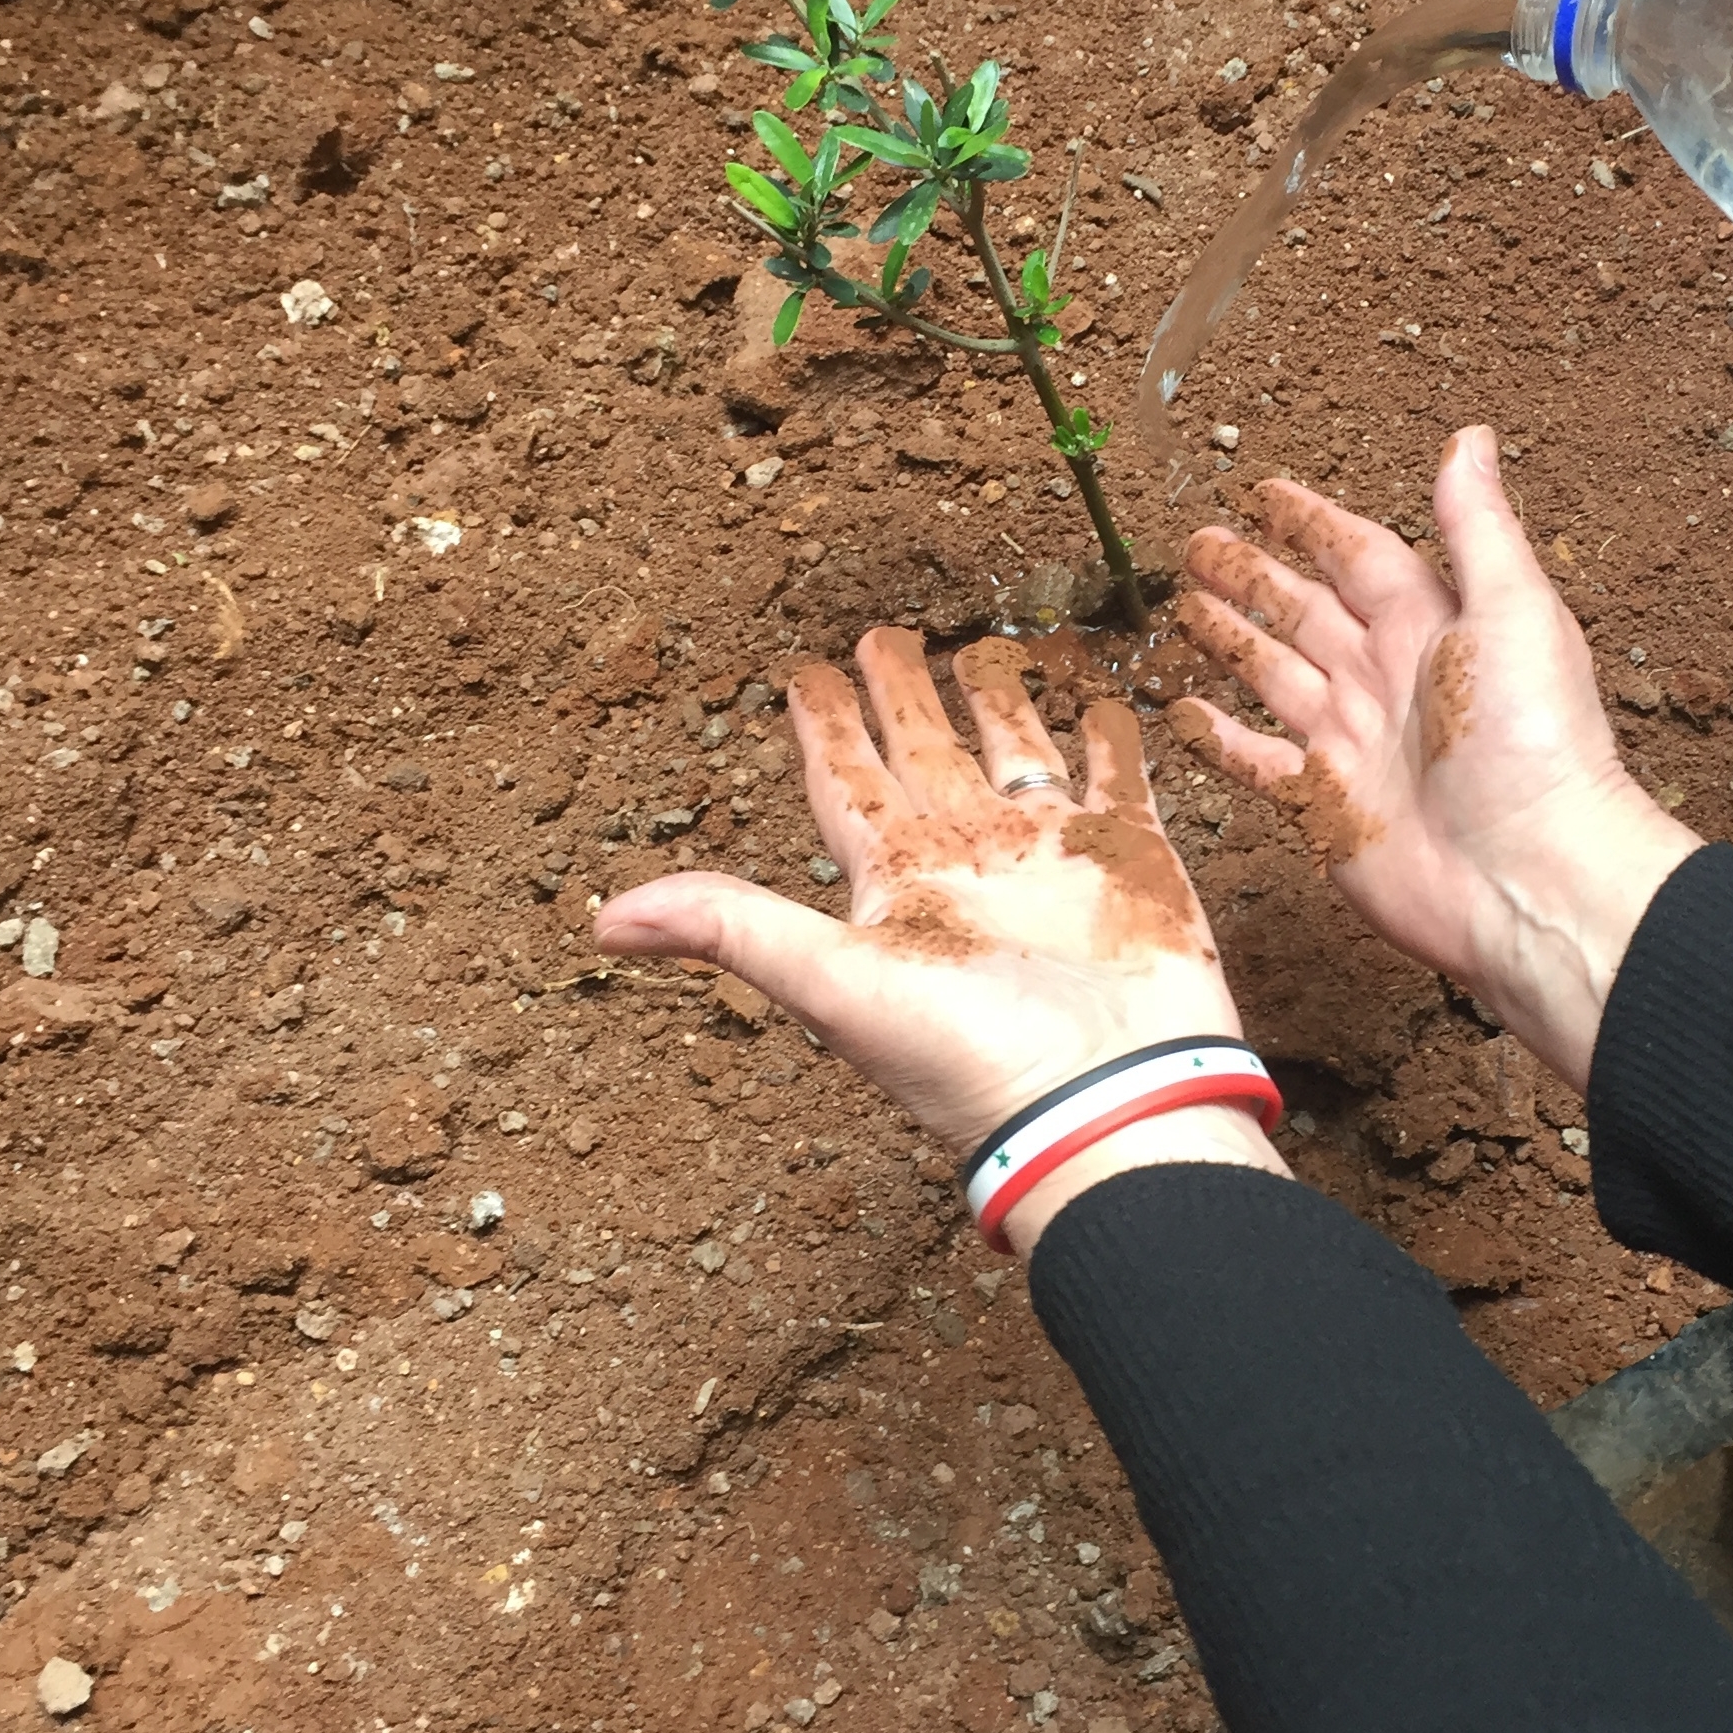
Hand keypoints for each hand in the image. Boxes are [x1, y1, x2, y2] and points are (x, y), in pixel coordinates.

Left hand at [595, 630, 1288, 1254]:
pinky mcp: (1131, 854)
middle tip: (882, 633)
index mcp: (898, 878)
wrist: (1108, 1099)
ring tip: (984, 652)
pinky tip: (1097, 701)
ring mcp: (1051, 853)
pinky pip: (1114, 774)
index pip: (848, 781)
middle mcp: (970, 857)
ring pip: (1016, 749)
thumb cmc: (974, 1055)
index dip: (824, 728)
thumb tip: (602, 922)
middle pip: (927, 751)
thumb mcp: (836, 985)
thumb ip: (733, 930)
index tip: (802, 673)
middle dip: (901, 695)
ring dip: (1000, 701)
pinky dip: (1106, 736)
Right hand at [1173, 426, 1699, 1086]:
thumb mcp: (1513, 611)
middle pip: (1302, 609)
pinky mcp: (1323, 805)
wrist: (1528, 877)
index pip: (1357, 555)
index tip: (1265, 492)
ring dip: (1228, 639)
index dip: (1311, 523)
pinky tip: (1180, 712)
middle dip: (1250, 575)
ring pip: (1272, 674)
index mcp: (1430, 625)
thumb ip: (1477, 527)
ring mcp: (1351, 743)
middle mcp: (1385, 677)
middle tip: (1195, 543)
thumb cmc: (1534, 743)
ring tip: (1180, 606)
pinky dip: (1216, 740)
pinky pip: (1254, 762)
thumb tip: (1469, 437)